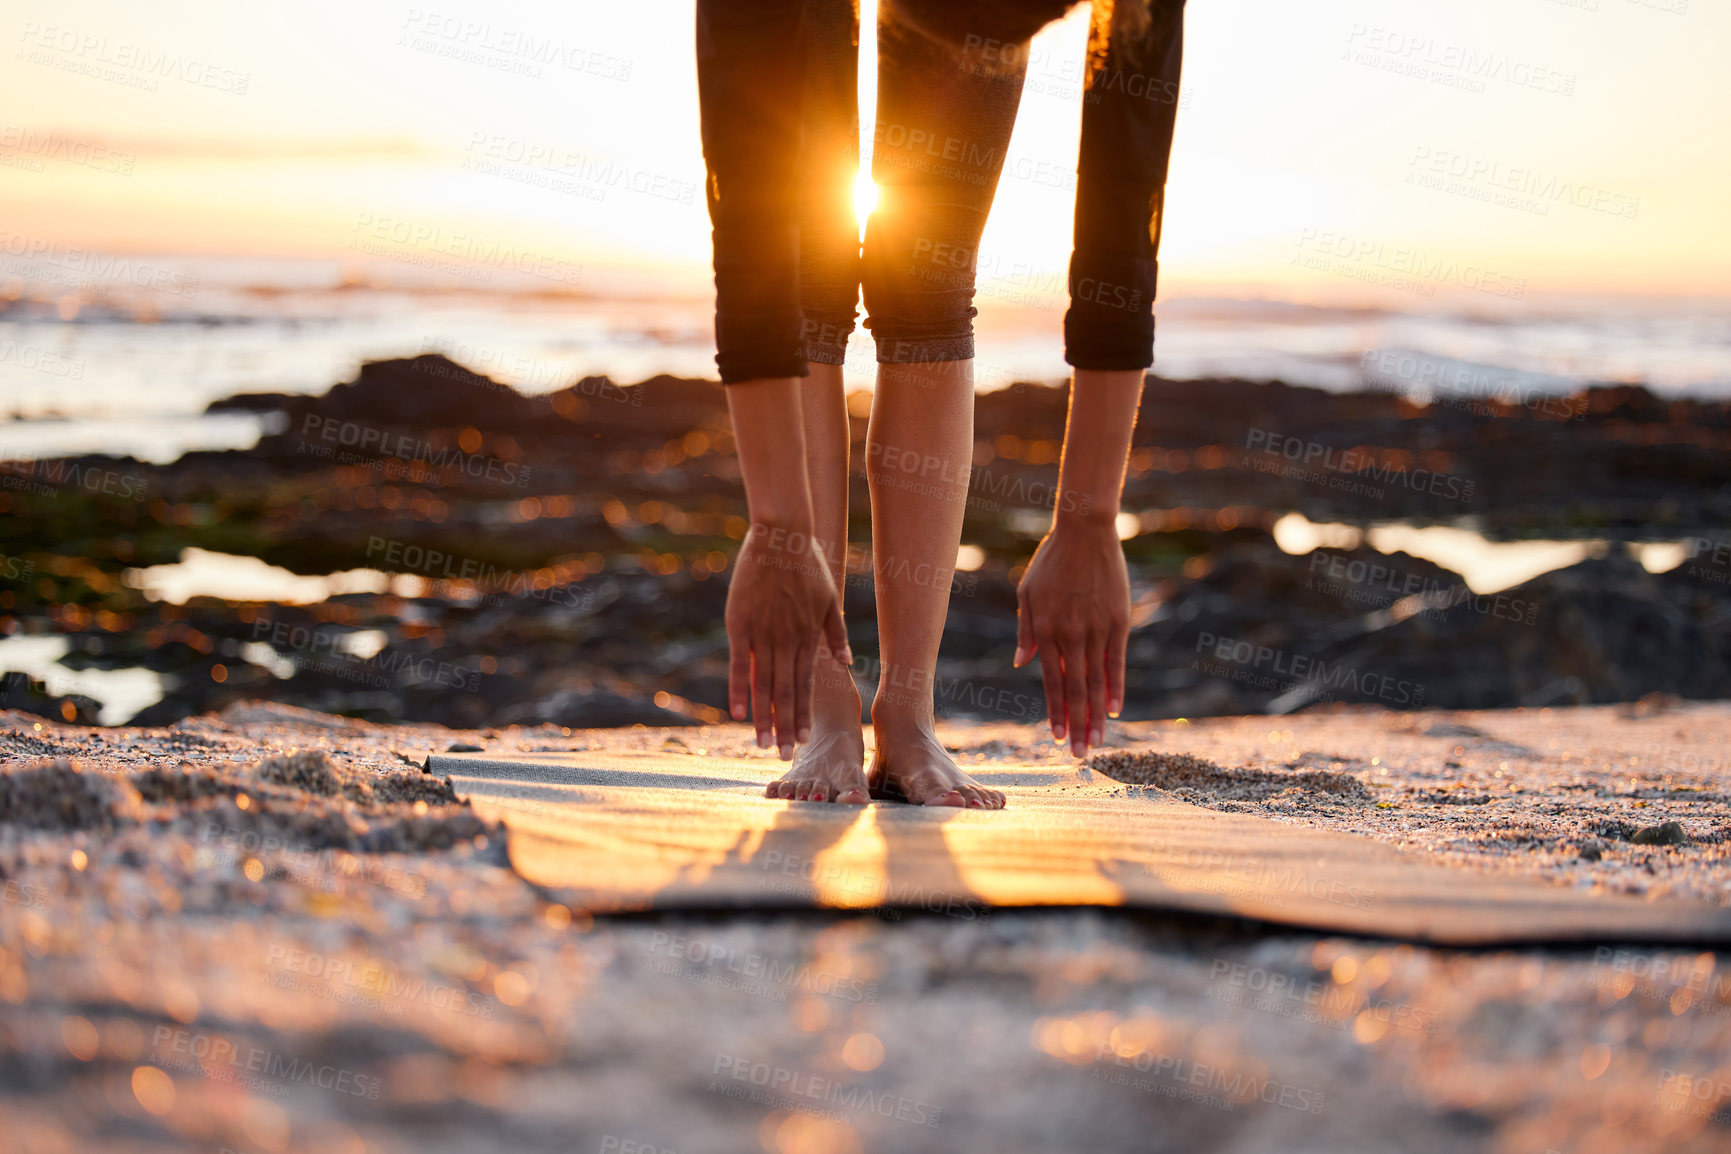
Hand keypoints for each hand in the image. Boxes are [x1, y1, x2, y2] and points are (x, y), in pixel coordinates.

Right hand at [725, 522, 852, 758]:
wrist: (782, 537)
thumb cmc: (807, 565)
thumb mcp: (830, 599)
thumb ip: (836, 635)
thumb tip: (845, 664)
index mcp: (807, 638)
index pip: (805, 685)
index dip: (802, 714)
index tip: (802, 739)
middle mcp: (787, 642)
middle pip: (785, 693)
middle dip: (785, 727)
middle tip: (783, 755)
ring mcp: (764, 634)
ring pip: (765, 685)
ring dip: (764, 717)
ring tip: (762, 743)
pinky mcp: (741, 624)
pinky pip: (741, 663)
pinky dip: (740, 689)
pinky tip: (738, 712)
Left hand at [1014, 518, 1129, 755]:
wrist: (1084, 532)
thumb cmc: (1051, 562)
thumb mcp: (1028, 594)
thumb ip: (1026, 631)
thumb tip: (1023, 664)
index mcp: (1045, 631)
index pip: (1051, 682)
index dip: (1056, 712)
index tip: (1057, 737)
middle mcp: (1071, 635)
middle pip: (1075, 689)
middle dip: (1077, 724)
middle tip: (1080, 754)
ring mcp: (1096, 630)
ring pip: (1097, 681)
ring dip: (1097, 714)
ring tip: (1097, 741)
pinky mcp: (1118, 622)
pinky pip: (1117, 661)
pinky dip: (1117, 687)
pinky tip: (1116, 709)